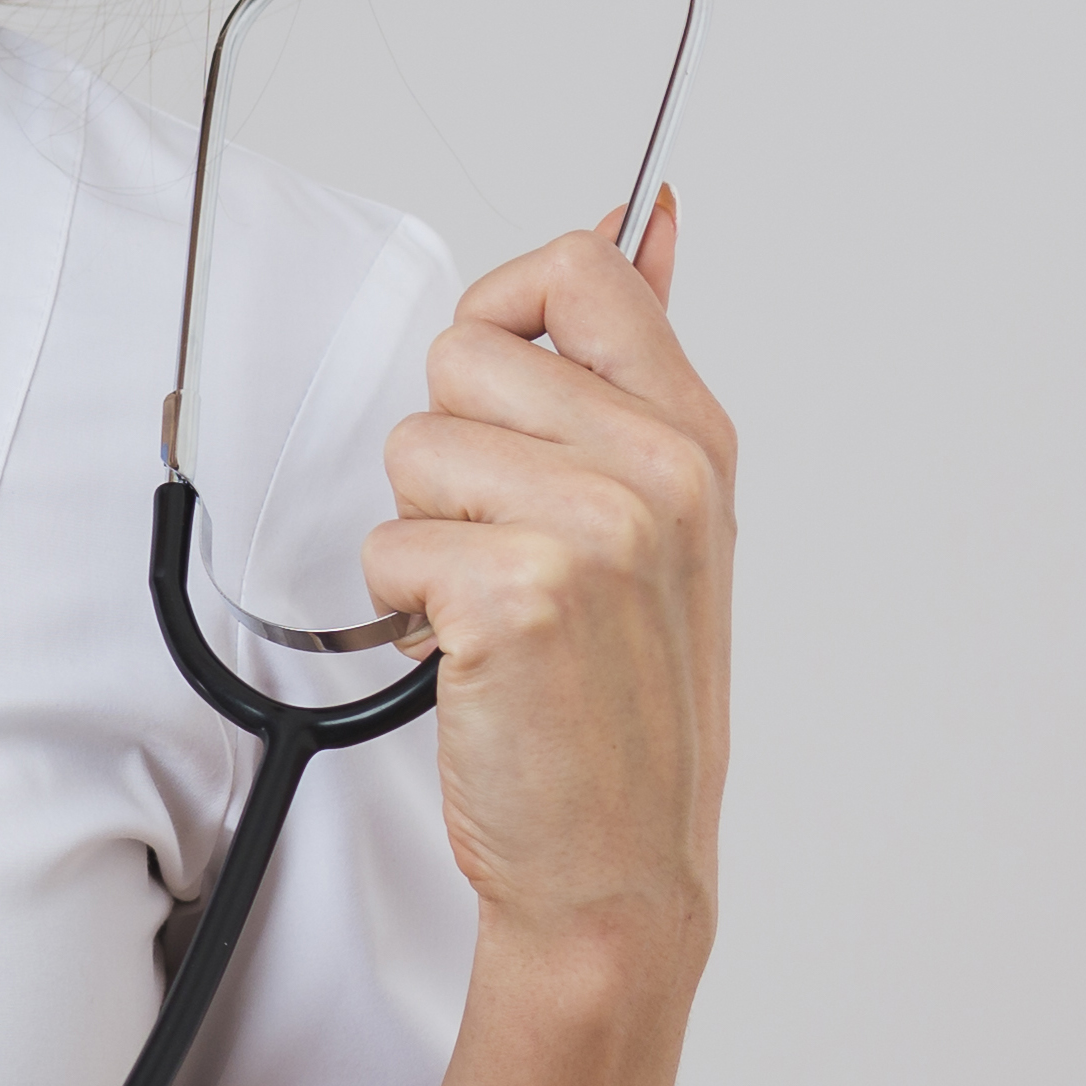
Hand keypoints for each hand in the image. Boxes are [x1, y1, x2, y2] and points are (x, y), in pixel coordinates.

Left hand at [362, 194, 734, 979]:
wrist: (617, 863)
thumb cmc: (627, 699)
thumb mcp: (673, 517)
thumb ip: (638, 364)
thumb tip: (649, 222)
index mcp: (696, 437)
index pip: (581, 270)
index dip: (505, 308)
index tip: (502, 386)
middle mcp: (659, 472)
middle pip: (464, 354)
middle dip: (451, 448)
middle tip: (505, 541)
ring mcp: (595, 530)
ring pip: (413, 447)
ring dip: (423, 533)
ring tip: (490, 604)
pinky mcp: (518, 594)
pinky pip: (389, 542)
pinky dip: (402, 605)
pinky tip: (467, 654)